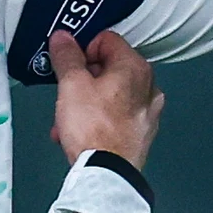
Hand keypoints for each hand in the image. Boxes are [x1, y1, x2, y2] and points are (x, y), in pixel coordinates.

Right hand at [48, 29, 163, 169]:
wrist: (106, 174)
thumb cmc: (92, 127)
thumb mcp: (71, 85)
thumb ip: (66, 56)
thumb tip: (63, 38)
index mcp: (135, 67)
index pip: (106, 40)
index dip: (83, 50)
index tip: (69, 67)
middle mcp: (149, 86)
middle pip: (110, 68)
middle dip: (83, 80)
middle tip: (66, 95)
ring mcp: (149, 112)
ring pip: (112, 94)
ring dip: (87, 102)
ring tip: (68, 120)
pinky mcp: (142, 133)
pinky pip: (117, 116)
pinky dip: (99, 119)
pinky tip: (81, 134)